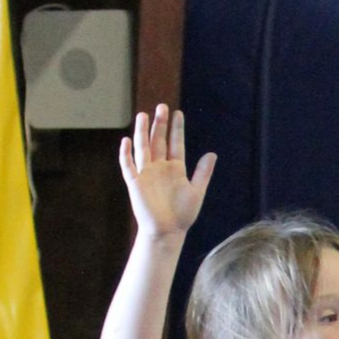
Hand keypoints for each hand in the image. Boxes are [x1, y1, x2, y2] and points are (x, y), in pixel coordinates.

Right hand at [119, 104, 214, 238]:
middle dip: (160, 124)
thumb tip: (212, 153)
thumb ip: (203, 172)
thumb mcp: (197, 191)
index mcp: (176, 169)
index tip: (178, 113)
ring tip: (143, 114)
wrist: (168, 231)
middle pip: (158, 141)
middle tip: (162, 106)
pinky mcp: (135, 183)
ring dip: (142, 132)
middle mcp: (160, 168)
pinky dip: (126, 154)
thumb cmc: (183, 214)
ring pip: (143, 148)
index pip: (175, 143)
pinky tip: (126, 141)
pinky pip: (128, 166)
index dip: (176, 129)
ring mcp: (146, 174)